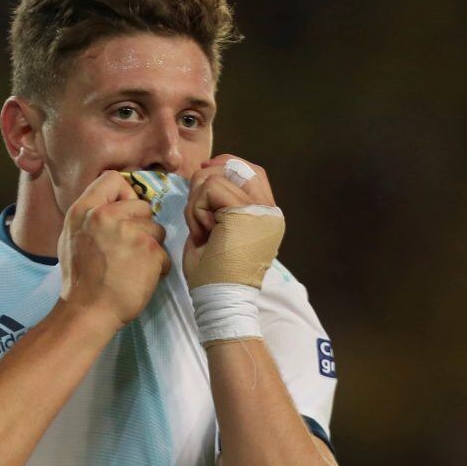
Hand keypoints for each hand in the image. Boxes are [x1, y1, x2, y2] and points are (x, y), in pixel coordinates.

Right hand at [58, 171, 170, 329]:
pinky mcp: (150, 251)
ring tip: (133, 266)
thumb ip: (91, 216)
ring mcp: (131, 232)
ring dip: (151, 247)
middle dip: (141, 225)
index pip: (113, 179)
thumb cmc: (80, 279)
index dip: (124, 194)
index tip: (124, 212)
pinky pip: (163, 253)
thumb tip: (113, 203)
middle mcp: (106, 215)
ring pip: (157, 229)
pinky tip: (140, 278)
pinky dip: (157, 267)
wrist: (88, 311)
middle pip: (142, 205)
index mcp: (85, 210)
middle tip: (128, 249)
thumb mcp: (72, 237)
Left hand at [182, 155, 281, 286]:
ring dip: (197, 204)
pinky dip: (196, 209)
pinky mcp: (247, 212)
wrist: (220, 300)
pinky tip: (202, 233)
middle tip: (199, 218)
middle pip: (238, 166)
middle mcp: (270, 211)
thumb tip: (205, 175)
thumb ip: (218, 205)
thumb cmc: (214, 276)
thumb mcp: (217, 232)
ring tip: (202, 232)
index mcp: (266, 216)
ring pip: (217, 177)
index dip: (224, 165)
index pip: (250, 172)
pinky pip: (210, 188)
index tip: (203, 174)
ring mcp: (261, 210)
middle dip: (205, 183)